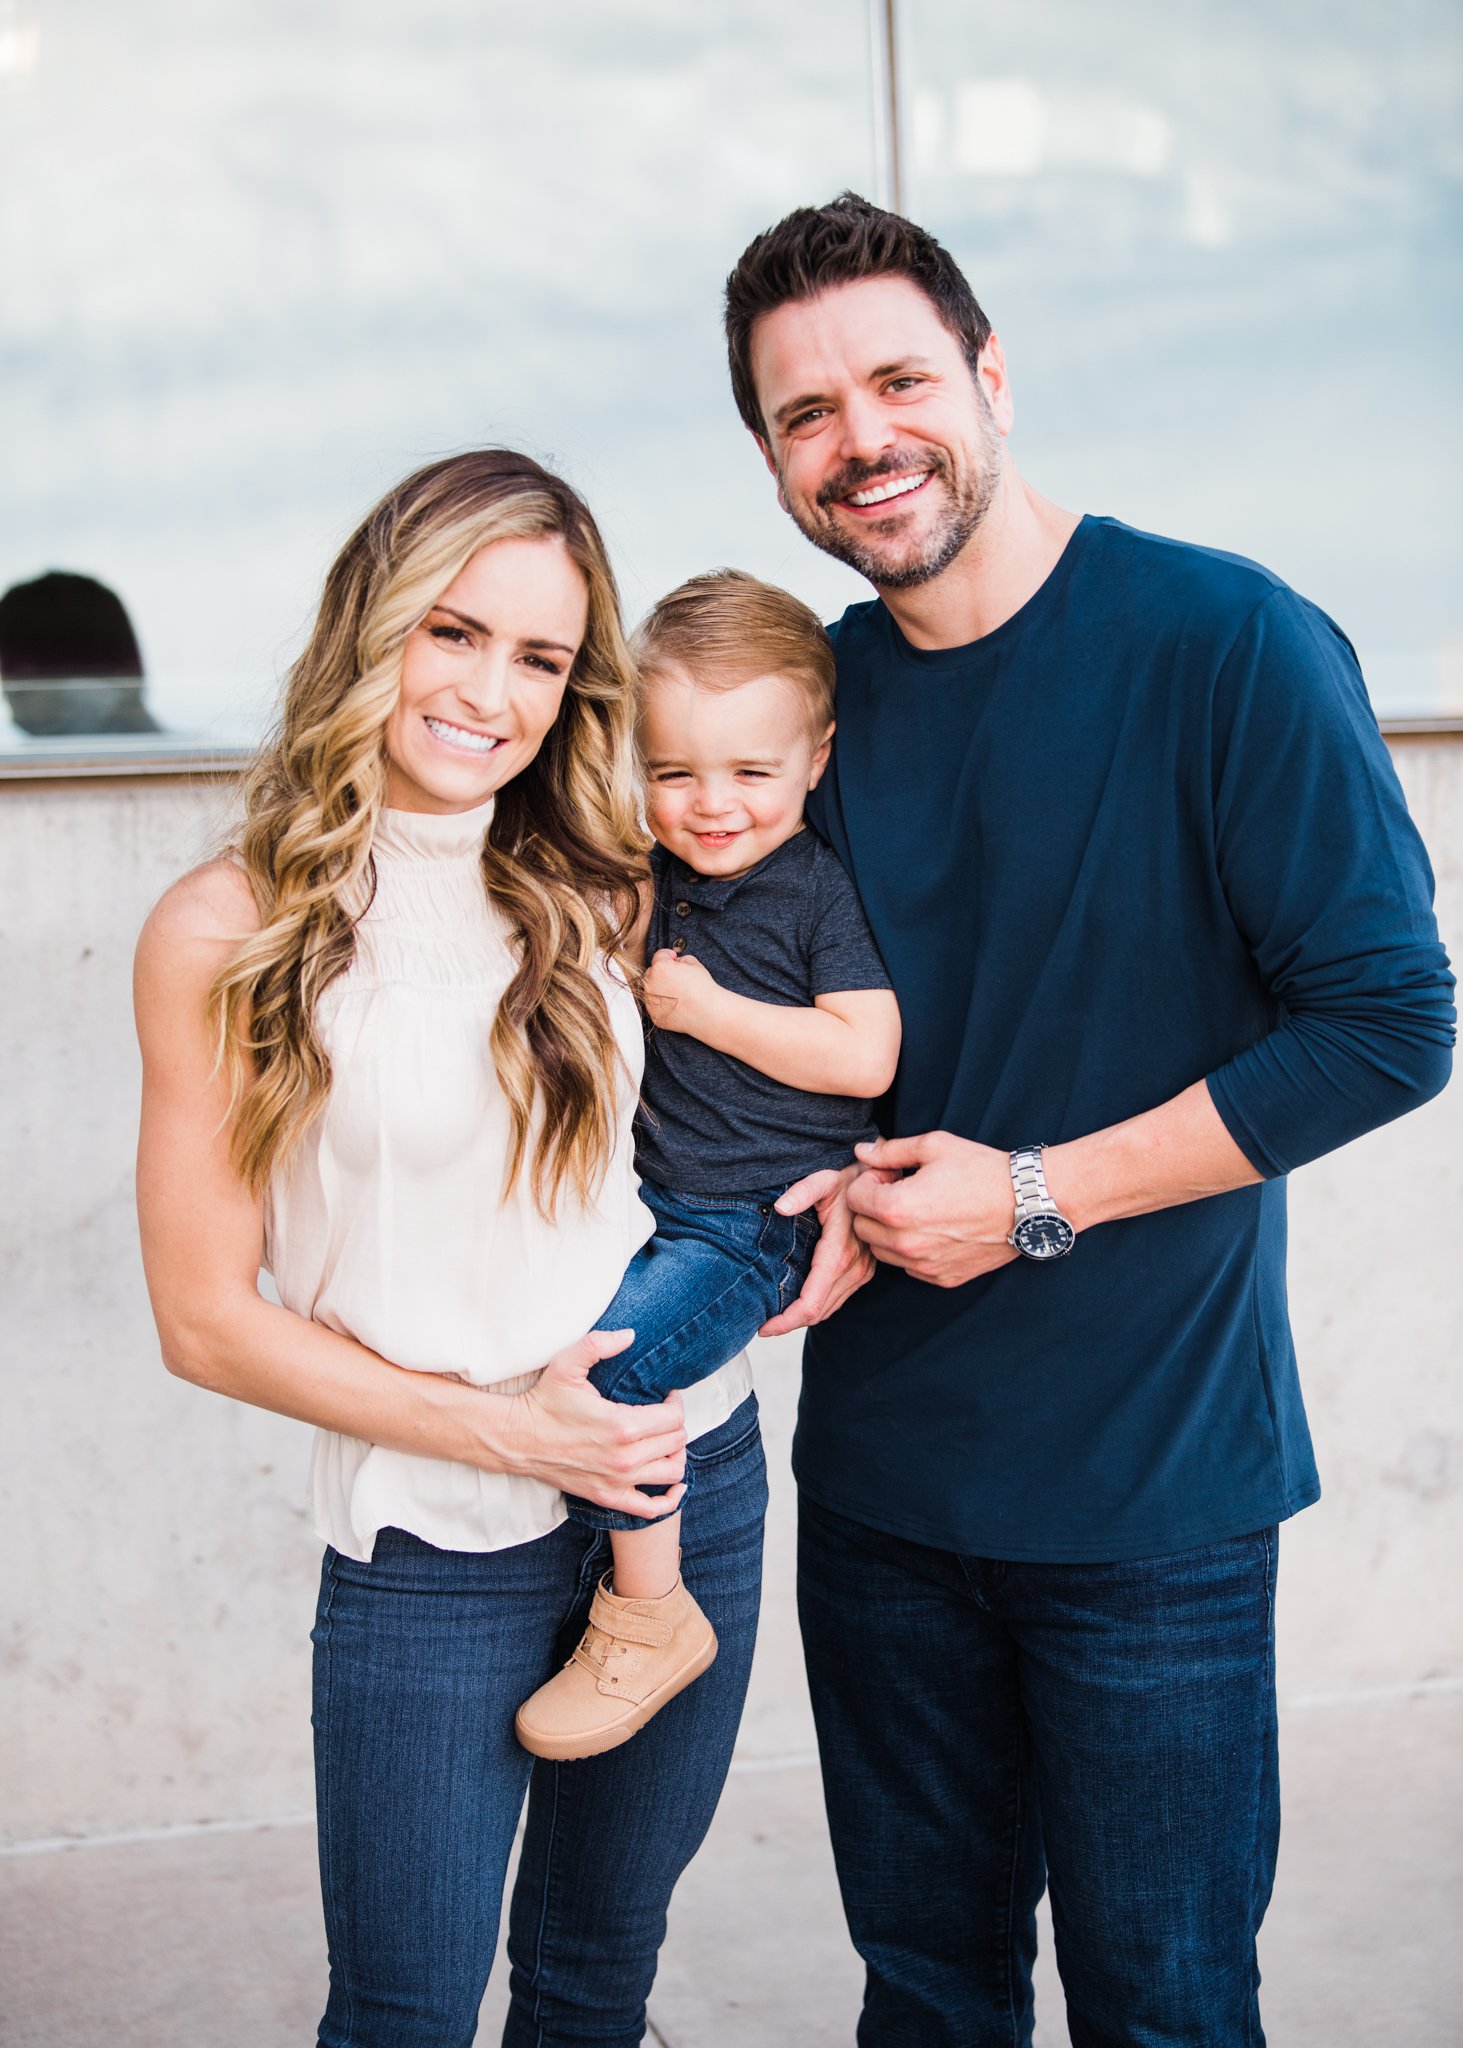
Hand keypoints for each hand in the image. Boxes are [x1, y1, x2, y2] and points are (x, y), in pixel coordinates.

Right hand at [499, 1329, 688, 1515]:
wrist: (518, 1438)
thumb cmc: (544, 1401)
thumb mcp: (567, 1363)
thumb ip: (599, 1344)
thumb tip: (631, 1335)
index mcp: (622, 1425)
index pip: (674, 1417)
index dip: (675, 1403)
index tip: (665, 1396)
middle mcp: (625, 1458)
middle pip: (676, 1442)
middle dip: (675, 1424)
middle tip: (662, 1414)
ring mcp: (617, 1481)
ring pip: (672, 1471)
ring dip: (675, 1454)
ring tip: (665, 1441)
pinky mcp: (608, 1497)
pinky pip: (652, 1508)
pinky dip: (670, 1499)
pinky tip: (674, 1485)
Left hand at [643, 948, 722, 1035]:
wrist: (708, 1013)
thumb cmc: (703, 989)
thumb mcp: (695, 964)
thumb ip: (681, 959)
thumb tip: (676, 962)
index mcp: (660, 968)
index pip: (659, 956)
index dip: (668, 955)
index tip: (673, 958)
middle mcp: (651, 984)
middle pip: (652, 972)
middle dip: (662, 972)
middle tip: (677, 977)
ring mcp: (651, 1001)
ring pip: (651, 990)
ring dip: (660, 988)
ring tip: (677, 992)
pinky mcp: (654, 1015)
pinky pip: (654, 1005)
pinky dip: (662, 1003)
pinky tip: (676, 1004)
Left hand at [758, 1163, 894, 1335]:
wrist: (883, 1181)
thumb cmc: (849, 1180)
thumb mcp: (824, 1179)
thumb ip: (802, 1192)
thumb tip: (780, 1207)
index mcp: (839, 1253)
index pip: (811, 1302)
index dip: (786, 1321)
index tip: (764, 1327)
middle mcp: (854, 1269)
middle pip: (818, 1312)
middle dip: (789, 1324)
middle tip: (762, 1326)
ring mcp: (861, 1272)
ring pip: (828, 1309)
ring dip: (802, 1318)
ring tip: (775, 1319)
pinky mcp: (864, 1272)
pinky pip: (837, 1300)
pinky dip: (816, 1308)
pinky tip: (797, 1304)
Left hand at [846, 1131, 1018, 1287]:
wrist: (1026, 1204)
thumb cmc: (982, 1170)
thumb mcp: (934, 1146)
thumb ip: (890, 1151)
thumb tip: (861, 1152)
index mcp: (897, 1209)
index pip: (853, 1199)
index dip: (869, 1181)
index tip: (892, 1174)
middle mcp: (906, 1243)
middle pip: (862, 1228)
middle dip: (873, 1208)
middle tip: (901, 1190)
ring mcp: (924, 1265)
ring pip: (882, 1251)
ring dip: (888, 1231)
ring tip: (917, 1210)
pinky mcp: (942, 1278)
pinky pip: (909, 1267)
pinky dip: (911, 1250)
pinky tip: (934, 1228)